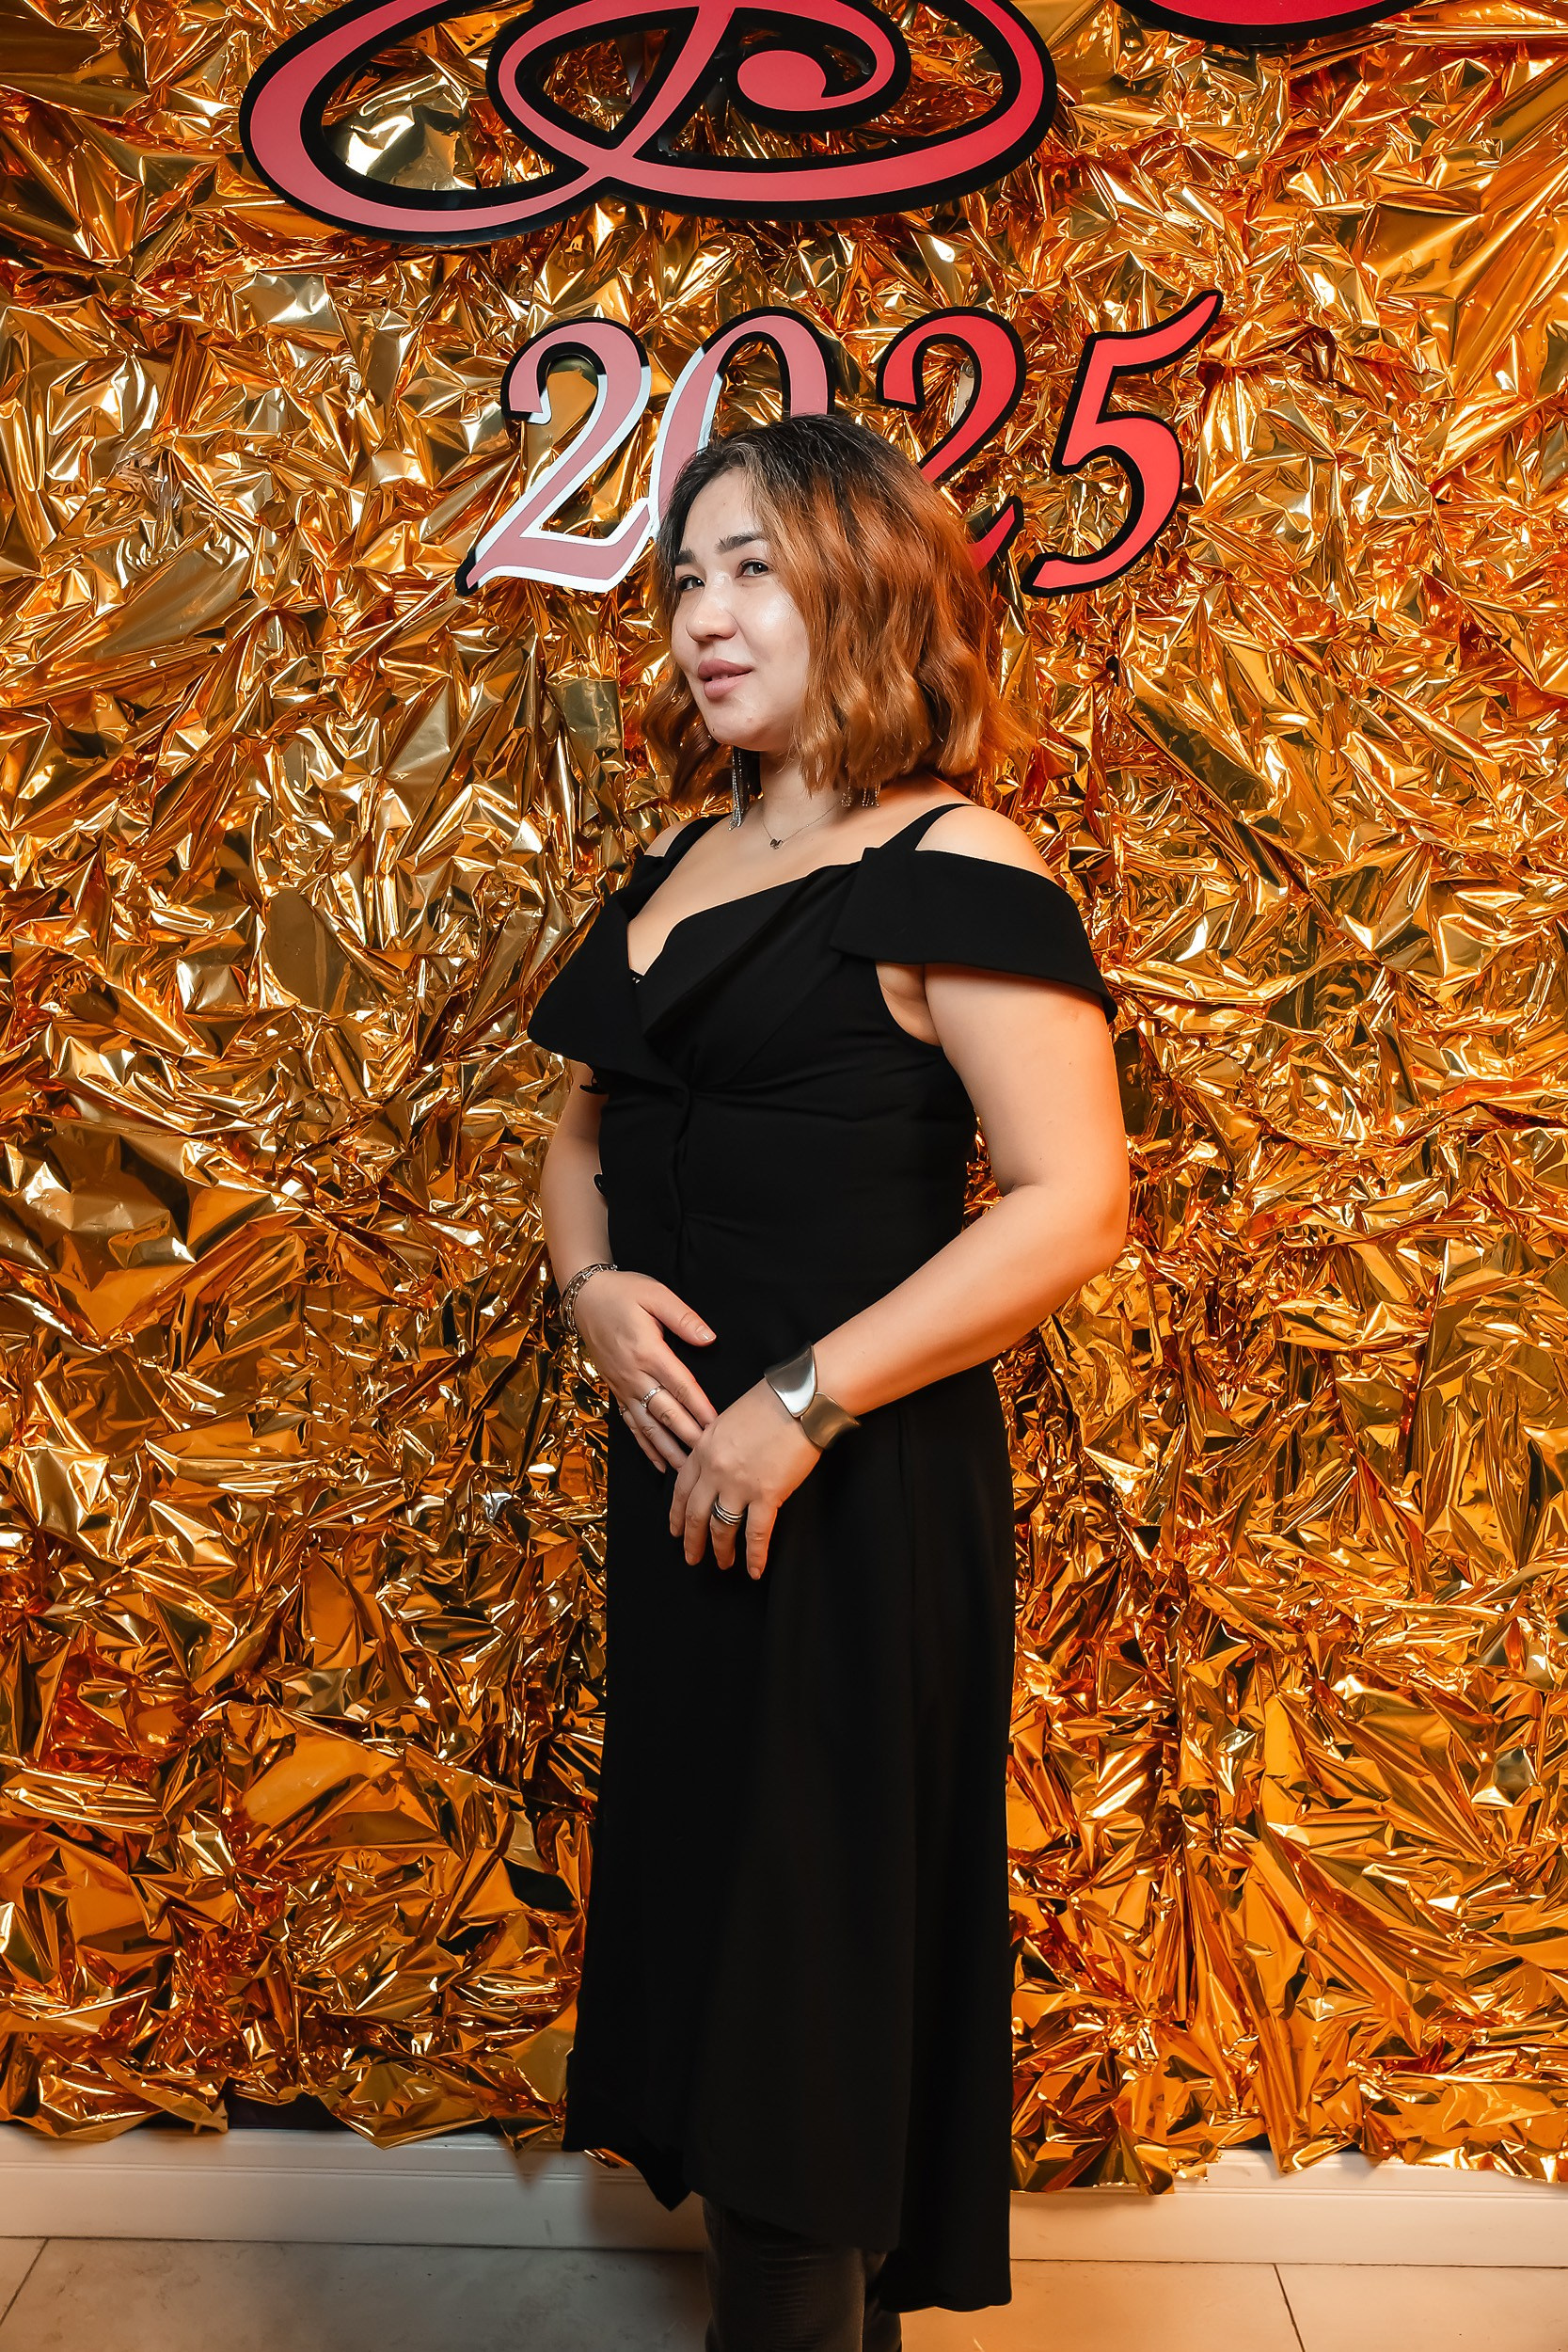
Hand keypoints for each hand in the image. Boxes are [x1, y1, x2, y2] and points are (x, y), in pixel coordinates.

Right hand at [572, 1270, 716, 1469]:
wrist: (584, 1297)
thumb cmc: (623, 1292)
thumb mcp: (655, 1295)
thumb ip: (683, 1318)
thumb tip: (709, 1338)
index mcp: (648, 1352)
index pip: (681, 1386)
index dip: (700, 1408)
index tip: (718, 1427)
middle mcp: (634, 1375)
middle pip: (666, 1412)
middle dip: (688, 1437)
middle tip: (709, 1459)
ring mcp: (622, 1386)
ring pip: (648, 1425)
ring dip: (668, 1450)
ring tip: (687, 1471)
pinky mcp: (615, 1391)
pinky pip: (632, 1424)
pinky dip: (646, 1446)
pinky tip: (659, 1462)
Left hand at [669, 1379, 821, 1579]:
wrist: (801, 1400)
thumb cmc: (771, 1403)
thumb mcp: (728, 1420)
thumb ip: (716, 1445)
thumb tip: (715, 1467)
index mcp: (704, 1448)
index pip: (682, 1489)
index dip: (677, 1514)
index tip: (676, 1530)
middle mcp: (715, 1470)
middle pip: (697, 1514)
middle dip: (692, 1540)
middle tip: (692, 1557)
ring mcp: (739, 1485)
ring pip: (722, 1528)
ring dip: (721, 1550)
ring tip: (722, 1563)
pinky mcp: (767, 1495)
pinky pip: (756, 1534)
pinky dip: (755, 1556)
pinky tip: (754, 1570)